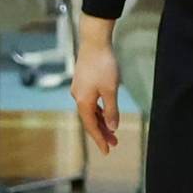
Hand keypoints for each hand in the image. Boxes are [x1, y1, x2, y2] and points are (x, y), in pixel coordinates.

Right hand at [72, 18, 121, 153]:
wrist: (94, 42)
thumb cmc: (103, 65)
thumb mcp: (111, 90)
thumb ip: (112, 110)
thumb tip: (113, 127)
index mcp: (83, 102)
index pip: (92, 126)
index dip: (100, 139)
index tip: (107, 151)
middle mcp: (78, 98)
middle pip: (90, 120)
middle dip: (102, 133)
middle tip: (114, 144)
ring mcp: (79, 90)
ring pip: (91, 111)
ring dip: (102, 121)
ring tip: (112, 132)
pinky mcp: (83, 82)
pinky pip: (91, 102)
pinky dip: (99, 110)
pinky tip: (106, 113)